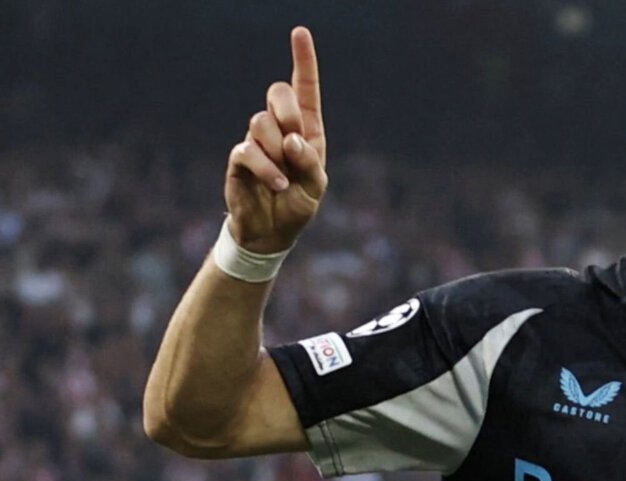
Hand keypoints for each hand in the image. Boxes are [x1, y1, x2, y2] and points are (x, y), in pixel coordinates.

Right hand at [224, 27, 327, 253]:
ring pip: (260, 122)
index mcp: (307, 131)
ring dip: (277, 150)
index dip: (303, 60)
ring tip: (285, 178)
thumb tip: (292, 140)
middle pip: (278, 93)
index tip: (300, 32)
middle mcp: (280, 130)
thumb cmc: (297, 206)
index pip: (305, 89)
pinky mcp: (239, 158)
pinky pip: (248, 150)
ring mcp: (257, 142)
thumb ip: (310, 162)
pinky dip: (267, 168)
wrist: (271, 232)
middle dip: (287, 111)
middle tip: (294, 140)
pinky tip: (278, 184)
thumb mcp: (316, 187)